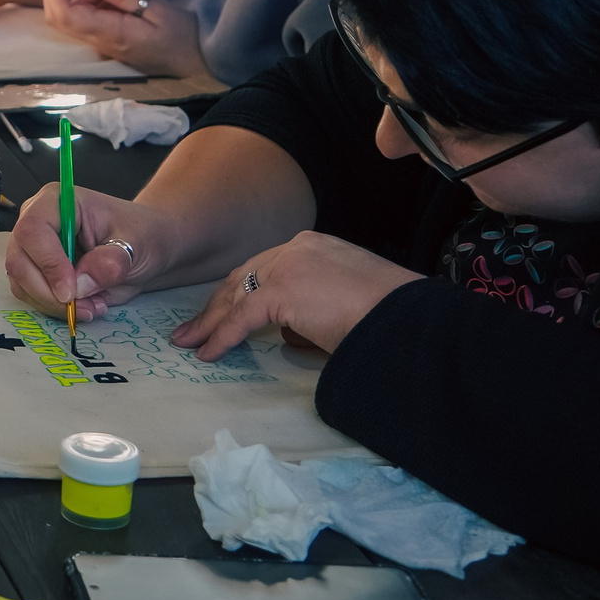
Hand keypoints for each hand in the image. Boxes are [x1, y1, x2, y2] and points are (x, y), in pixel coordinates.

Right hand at [6, 183, 171, 322]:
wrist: (144, 248)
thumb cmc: (140, 234)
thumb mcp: (137, 244)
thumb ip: (111, 262)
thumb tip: (82, 283)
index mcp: (58, 201)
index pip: (34, 230)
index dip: (48, 263)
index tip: (70, 292)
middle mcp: (37, 221)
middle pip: (19, 260)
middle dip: (48, 292)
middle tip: (83, 307)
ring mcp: (32, 248)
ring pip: (21, 282)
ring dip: (54, 304)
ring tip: (92, 306)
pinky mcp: (35, 271)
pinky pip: (31, 296)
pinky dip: (55, 309)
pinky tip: (85, 306)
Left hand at [41, 0, 206, 77]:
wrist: (196, 60)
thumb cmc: (181, 34)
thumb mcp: (155, 9)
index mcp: (111, 34)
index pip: (67, 16)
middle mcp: (100, 42)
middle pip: (60, 20)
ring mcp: (102, 44)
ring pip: (72, 20)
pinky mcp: (107, 42)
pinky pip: (86, 23)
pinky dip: (86, 4)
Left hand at [172, 231, 417, 362]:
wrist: (408, 318)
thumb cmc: (388, 318)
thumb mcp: (345, 304)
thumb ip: (312, 311)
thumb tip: (289, 335)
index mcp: (314, 247)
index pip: (265, 269)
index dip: (240, 293)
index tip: (223, 312)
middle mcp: (297, 248)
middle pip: (243, 278)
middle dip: (216, 305)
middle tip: (194, 329)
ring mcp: (288, 266)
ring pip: (237, 295)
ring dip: (211, 322)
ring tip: (191, 342)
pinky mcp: (282, 291)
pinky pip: (242, 318)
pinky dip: (224, 336)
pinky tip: (210, 352)